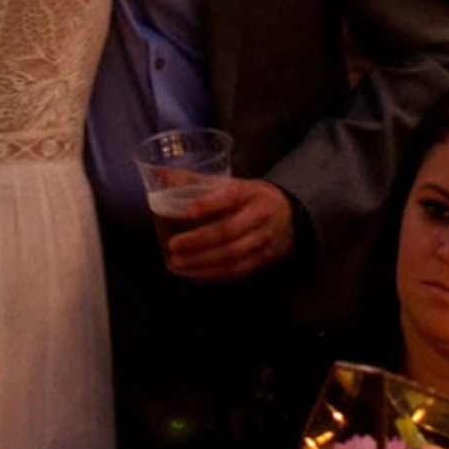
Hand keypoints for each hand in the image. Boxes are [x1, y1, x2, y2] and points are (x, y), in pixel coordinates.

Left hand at [165, 177, 295, 282]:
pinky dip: (213, 275)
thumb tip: (158, 174)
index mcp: (248, 192)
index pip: (230, 197)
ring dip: (202, 262)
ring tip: (178, 263)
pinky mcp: (264, 259)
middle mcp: (258, 216)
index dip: (209, 205)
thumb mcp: (229, 183)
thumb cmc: (249, 196)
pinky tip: (194, 274)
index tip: (188, 212)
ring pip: (232, 255)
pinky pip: (237, 271)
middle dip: (199, 241)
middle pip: (228, 231)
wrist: (289, 213)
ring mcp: (263, 240)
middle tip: (173, 246)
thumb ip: (194, 180)